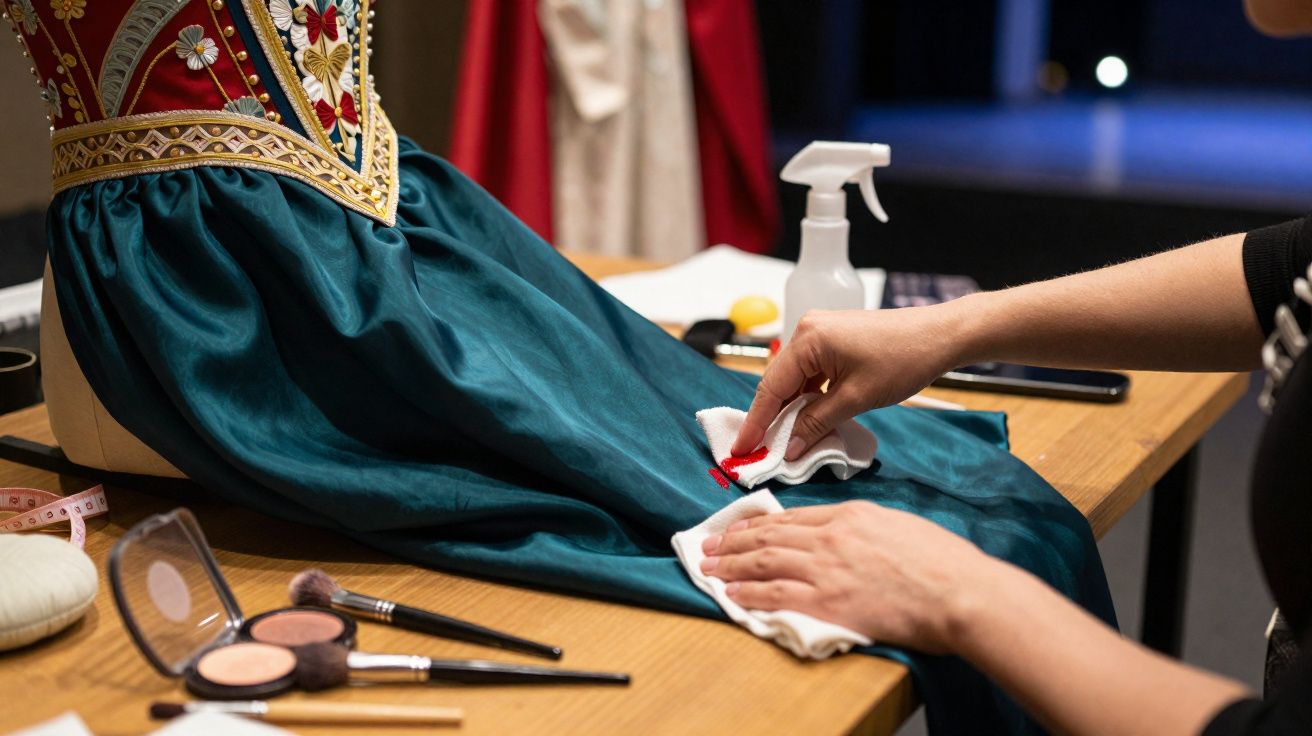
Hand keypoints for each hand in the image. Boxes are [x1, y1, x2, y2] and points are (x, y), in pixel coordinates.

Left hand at [699, 500, 998, 652]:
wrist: (959, 591)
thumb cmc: (944, 564)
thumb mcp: (900, 526)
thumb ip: (867, 528)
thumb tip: (849, 537)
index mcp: (851, 515)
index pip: (793, 517)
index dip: (760, 524)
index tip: (740, 528)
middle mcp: (831, 537)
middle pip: (770, 535)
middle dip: (734, 540)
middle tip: (709, 544)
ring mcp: (826, 568)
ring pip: (764, 561)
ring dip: (730, 565)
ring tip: (707, 567)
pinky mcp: (827, 600)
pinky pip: (775, 594)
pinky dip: (748, 593)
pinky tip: (731, 594)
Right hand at [731, 303, 969, 459]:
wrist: (941, 336)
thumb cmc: (903, 360)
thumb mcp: (855, 399)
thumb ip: (816, 423)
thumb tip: (788, 448)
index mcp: (807, 339)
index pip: (770, 388)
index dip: (755, 423)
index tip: (740, 451)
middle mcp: (807, 330)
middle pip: (778, 382)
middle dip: (770, 418)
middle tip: (758, 452)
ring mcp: (820, 332)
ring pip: (794, 379)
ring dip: (790, 409)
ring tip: (781, 441)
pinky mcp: (834, 340)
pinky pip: (810, 373)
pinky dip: (807, 397)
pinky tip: (807, 419)